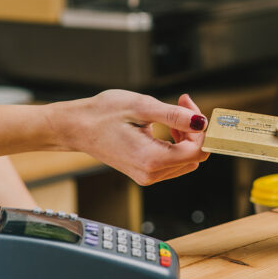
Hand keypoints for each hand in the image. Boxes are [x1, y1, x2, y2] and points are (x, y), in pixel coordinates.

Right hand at [49, 90, 209, 185]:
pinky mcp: (145, 172)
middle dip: (195, 129)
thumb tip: (201, 122)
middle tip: (182, 102)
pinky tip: (167, 124)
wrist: (76, 127)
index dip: (201, 128)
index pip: (197, 151)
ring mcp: (148, 176)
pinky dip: (177, 141)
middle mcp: (151, 174)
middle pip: (194, 156)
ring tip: (174, 110)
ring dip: (187, 134)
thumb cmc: (102, 114)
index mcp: (151, 159)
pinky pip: (174, 160)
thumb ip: (173, 115)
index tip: (189, 106)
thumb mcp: (141, 106)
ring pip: (186, 159)